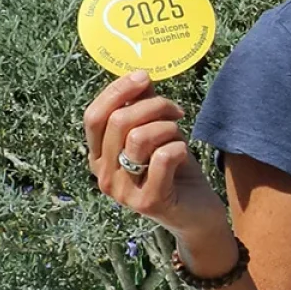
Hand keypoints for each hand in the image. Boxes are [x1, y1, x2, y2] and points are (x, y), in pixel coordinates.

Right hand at [82, 71, 226, 245]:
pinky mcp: (148, 201)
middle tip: (176, 111)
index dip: (117, 91)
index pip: (93, 117)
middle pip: (119, 122)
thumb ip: (144, 108)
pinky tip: (183, 154)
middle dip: (154, 106)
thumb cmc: (174, 169)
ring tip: (179, 136)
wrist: (197, 213)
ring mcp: (123, 192)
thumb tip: (139, 76)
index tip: (143, 76)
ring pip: (140, 137)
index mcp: (98, 156)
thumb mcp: (157, 133)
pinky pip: (162, 157)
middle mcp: (103, 175)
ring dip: (168, 128)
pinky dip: (178, 147)